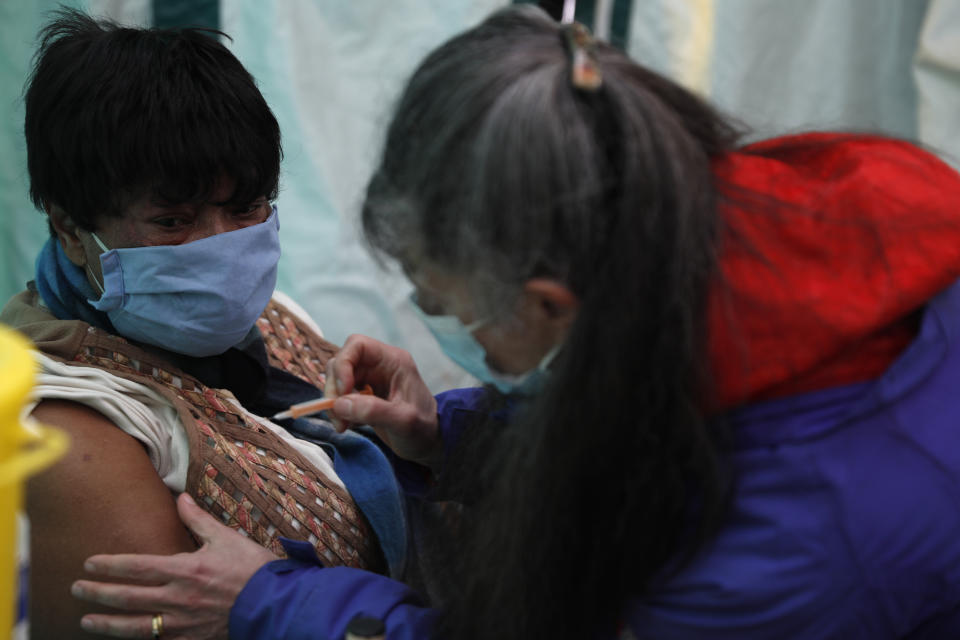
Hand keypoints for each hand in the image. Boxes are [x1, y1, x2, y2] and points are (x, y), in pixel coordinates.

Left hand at [71, 493, 276, 639]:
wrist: (273, 602)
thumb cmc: (251, 567)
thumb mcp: (225, 537)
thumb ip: (198, 520)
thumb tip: (180, 498)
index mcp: (185, 570)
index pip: (137, 566)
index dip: (110, 565)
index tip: (89, 562)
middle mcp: (178, 598)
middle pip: (128, 598)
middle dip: (99, 593)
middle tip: (77, 589)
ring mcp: (183, 622)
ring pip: (136, 626)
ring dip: (108, 624)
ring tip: (87, 621)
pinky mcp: (192, 638)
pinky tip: (127, 638)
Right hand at [326, 334, 441, 467]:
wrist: (429, 444)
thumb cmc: (423, 429)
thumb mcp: (404, 421)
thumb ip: (374, 411)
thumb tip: (339, 404)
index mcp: (393, 361)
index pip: (358, 345)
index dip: (344, 364)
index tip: (343, 391)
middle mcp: (379, 366)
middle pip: (341, 363)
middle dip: (334, 389)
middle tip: (338, 416)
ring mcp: (369, 380)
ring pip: (336, 380)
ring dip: (333, 403)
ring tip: (342, 426)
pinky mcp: (362, 396)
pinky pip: (339, 396)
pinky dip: (337, 411)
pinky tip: (347, 426)